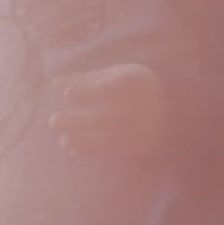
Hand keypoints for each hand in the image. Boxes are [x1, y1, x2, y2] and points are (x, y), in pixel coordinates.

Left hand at [49, 64, 167, 158]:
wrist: (170, 105)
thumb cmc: (131, 85)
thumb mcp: (112, 74)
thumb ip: (85, 79)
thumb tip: (54, 83)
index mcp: (135, 80)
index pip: (110, 88)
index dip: (88, 92)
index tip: (67, 96)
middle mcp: (142, 104)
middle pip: (107, 116)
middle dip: (78, 121)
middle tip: (53, 121)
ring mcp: (143, 126)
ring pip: (110, 136)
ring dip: (84, 140)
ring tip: (63, 140)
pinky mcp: (140, 143)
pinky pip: (114, 149)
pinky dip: (92, 150)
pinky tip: (73, 148)